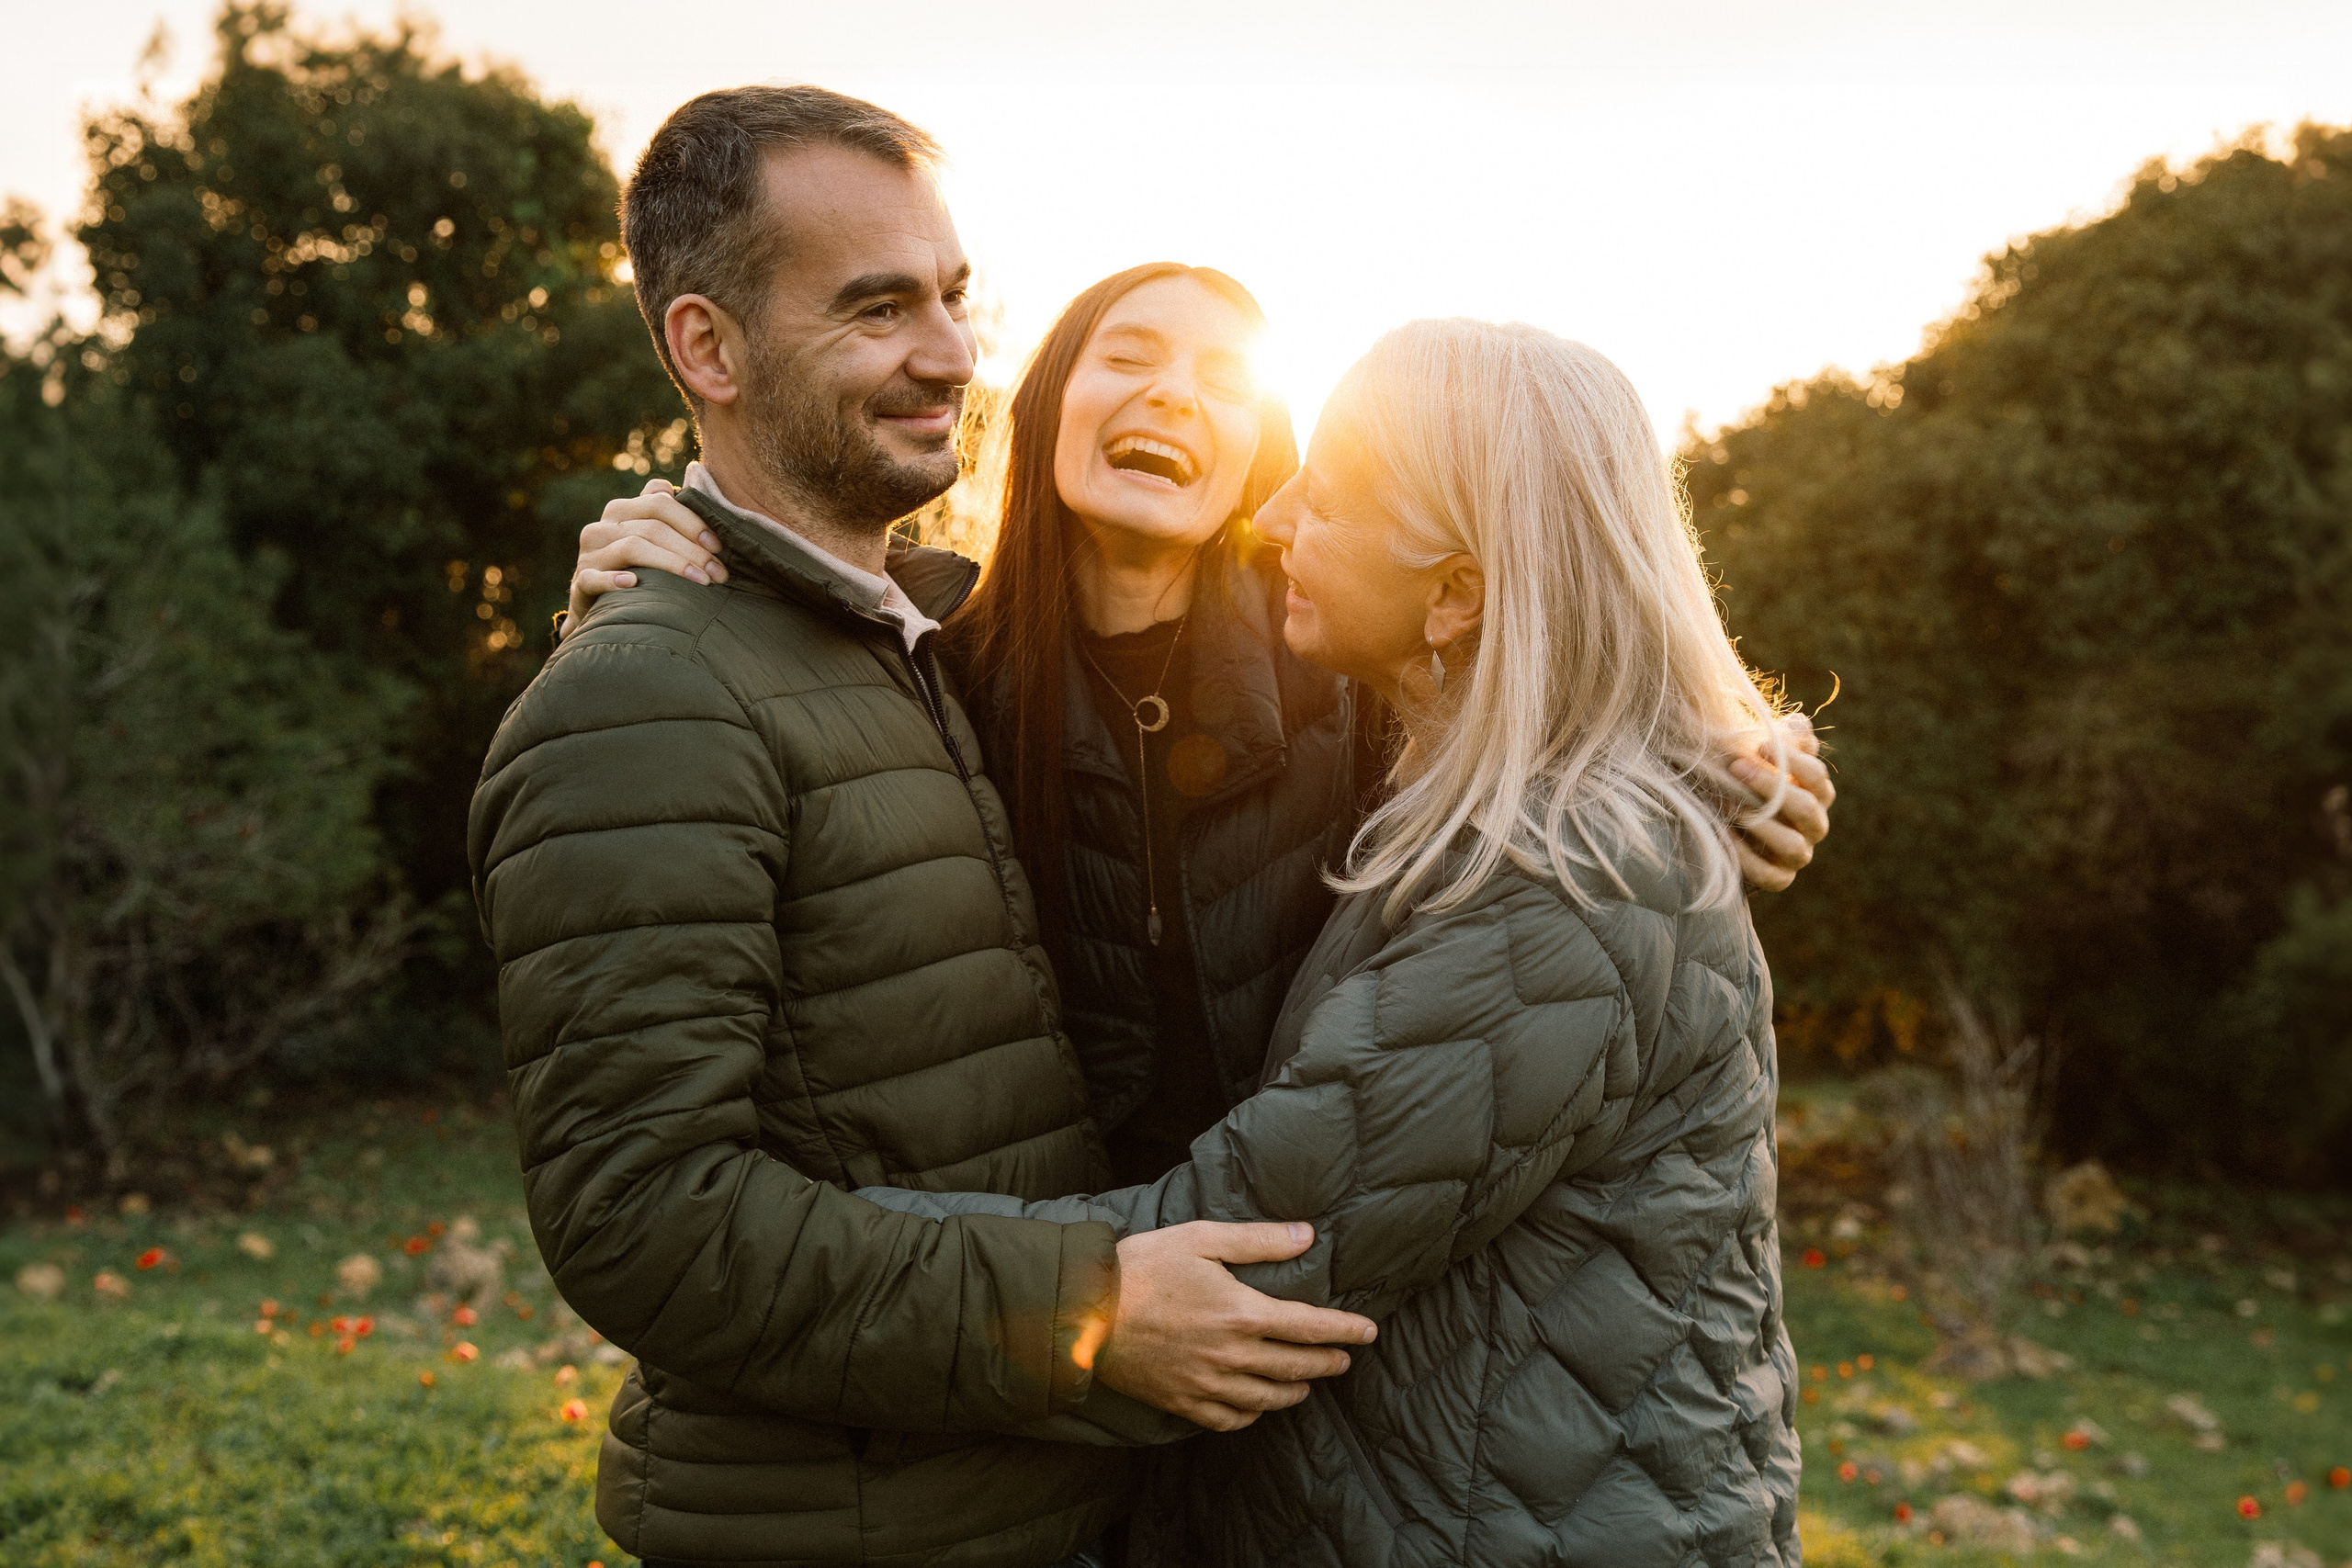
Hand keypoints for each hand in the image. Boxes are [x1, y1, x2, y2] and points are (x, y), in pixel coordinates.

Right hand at [563, 478, 728, 633]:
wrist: (595, 606)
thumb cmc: (632, 569)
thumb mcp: (646, 538)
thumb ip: (658, 511)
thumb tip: (672, 487)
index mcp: (621, 511)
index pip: (660, 503)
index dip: (692, 522)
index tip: (719, 546)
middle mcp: (602, 528)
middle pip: (652, 527)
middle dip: (692, 549)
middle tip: (719, 572)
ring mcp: (589, 555)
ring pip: (633, 547)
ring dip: (672, 564)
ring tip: (701, 581)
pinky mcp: (580, 582)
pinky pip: (594, 578)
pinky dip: (613, 580)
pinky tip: (633, 584)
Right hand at [1093, 1221, 1376, 1432]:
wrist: (1085, 1312)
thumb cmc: (1141, 1266)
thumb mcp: (1202, 1239)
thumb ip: (1258, 1241)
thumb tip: (1307, 1236)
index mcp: (1242, 1313)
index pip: (1311, 1327)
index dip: (1345, 1330)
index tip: (1369, 1331)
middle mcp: (1232, 1356)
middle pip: (1297, 1367)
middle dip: (1328, 1362)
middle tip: (1346, 1358)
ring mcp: (1208, 1385)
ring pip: (1268, 1399)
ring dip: (1296, 1391)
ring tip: (1309, 1383)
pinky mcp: (1182, 1403)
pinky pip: (1230, 1420)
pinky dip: (1252, 1415)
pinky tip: (1257, 1407)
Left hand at [1730, 712, 1834, 891]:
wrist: (1729, 824)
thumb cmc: (1750, 783)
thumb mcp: (1767, 758)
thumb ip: (1787, 739)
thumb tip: (1797, 724)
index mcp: (1816, 795)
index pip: (1817, 777)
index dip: (1792, 761)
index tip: (1759, 745)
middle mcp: (1814, 826)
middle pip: (1806, 809)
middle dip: (1770, 787)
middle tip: (1735, 766)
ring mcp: (1798, 855)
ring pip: (1794, 846)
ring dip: (1761, 824)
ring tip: (1730, 804)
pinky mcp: (1779, 878)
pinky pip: (1770, 875)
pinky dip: (1747, 857)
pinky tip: (1725, 834)